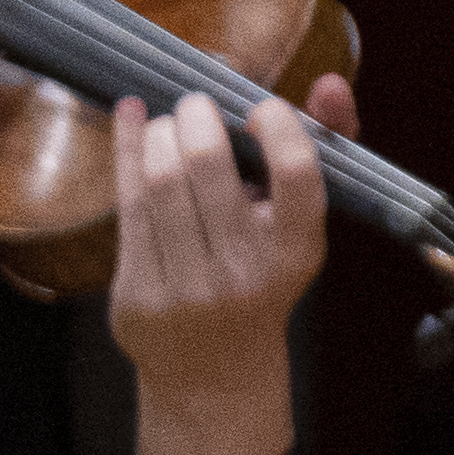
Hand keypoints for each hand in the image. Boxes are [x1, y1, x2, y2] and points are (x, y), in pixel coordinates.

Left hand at [107, 74, 342, 454]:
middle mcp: (243, 272)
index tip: (260, 107)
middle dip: (196, 116)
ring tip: (169, 124)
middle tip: (196, 104)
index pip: (296, 173)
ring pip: (160, 181)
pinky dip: (128, 150)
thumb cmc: (264, 275)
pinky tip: (132, 119)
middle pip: (208, 165)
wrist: (215, 371)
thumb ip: (324, 148)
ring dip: (159, 133)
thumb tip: (327, 84)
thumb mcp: (300, 224)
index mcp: (295, 251)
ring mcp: (186, 288)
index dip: (278, 126)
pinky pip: (126, 205)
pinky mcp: (138, 294)